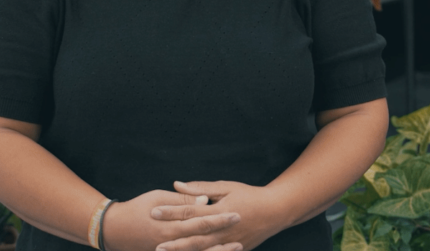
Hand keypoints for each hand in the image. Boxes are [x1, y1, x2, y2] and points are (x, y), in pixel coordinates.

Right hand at [102, 189, 242, 250]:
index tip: (237, 213)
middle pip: (204, 241)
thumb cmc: (137, 209)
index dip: (220, 218)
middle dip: (224, 235)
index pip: (201, 222)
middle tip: (242, 229)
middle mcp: (172, 243)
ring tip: (238, 245)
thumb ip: (182, 201)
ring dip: (218, 250)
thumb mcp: (158, 198)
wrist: (114, 230)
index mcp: (171, 226)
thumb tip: (204, 200)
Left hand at [150, 181, 284, 250]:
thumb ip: (201, 188)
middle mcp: (223, 229)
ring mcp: (229, 243)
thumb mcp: (225, 187)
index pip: (190, 212)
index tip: (154, 211)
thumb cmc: (249, 195)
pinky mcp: (234, 250)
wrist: (275, 211)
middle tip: (155, 243)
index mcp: (219, 211)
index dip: (171, 212)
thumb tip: (177, 184)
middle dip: (173, 241)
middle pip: (194, 237)